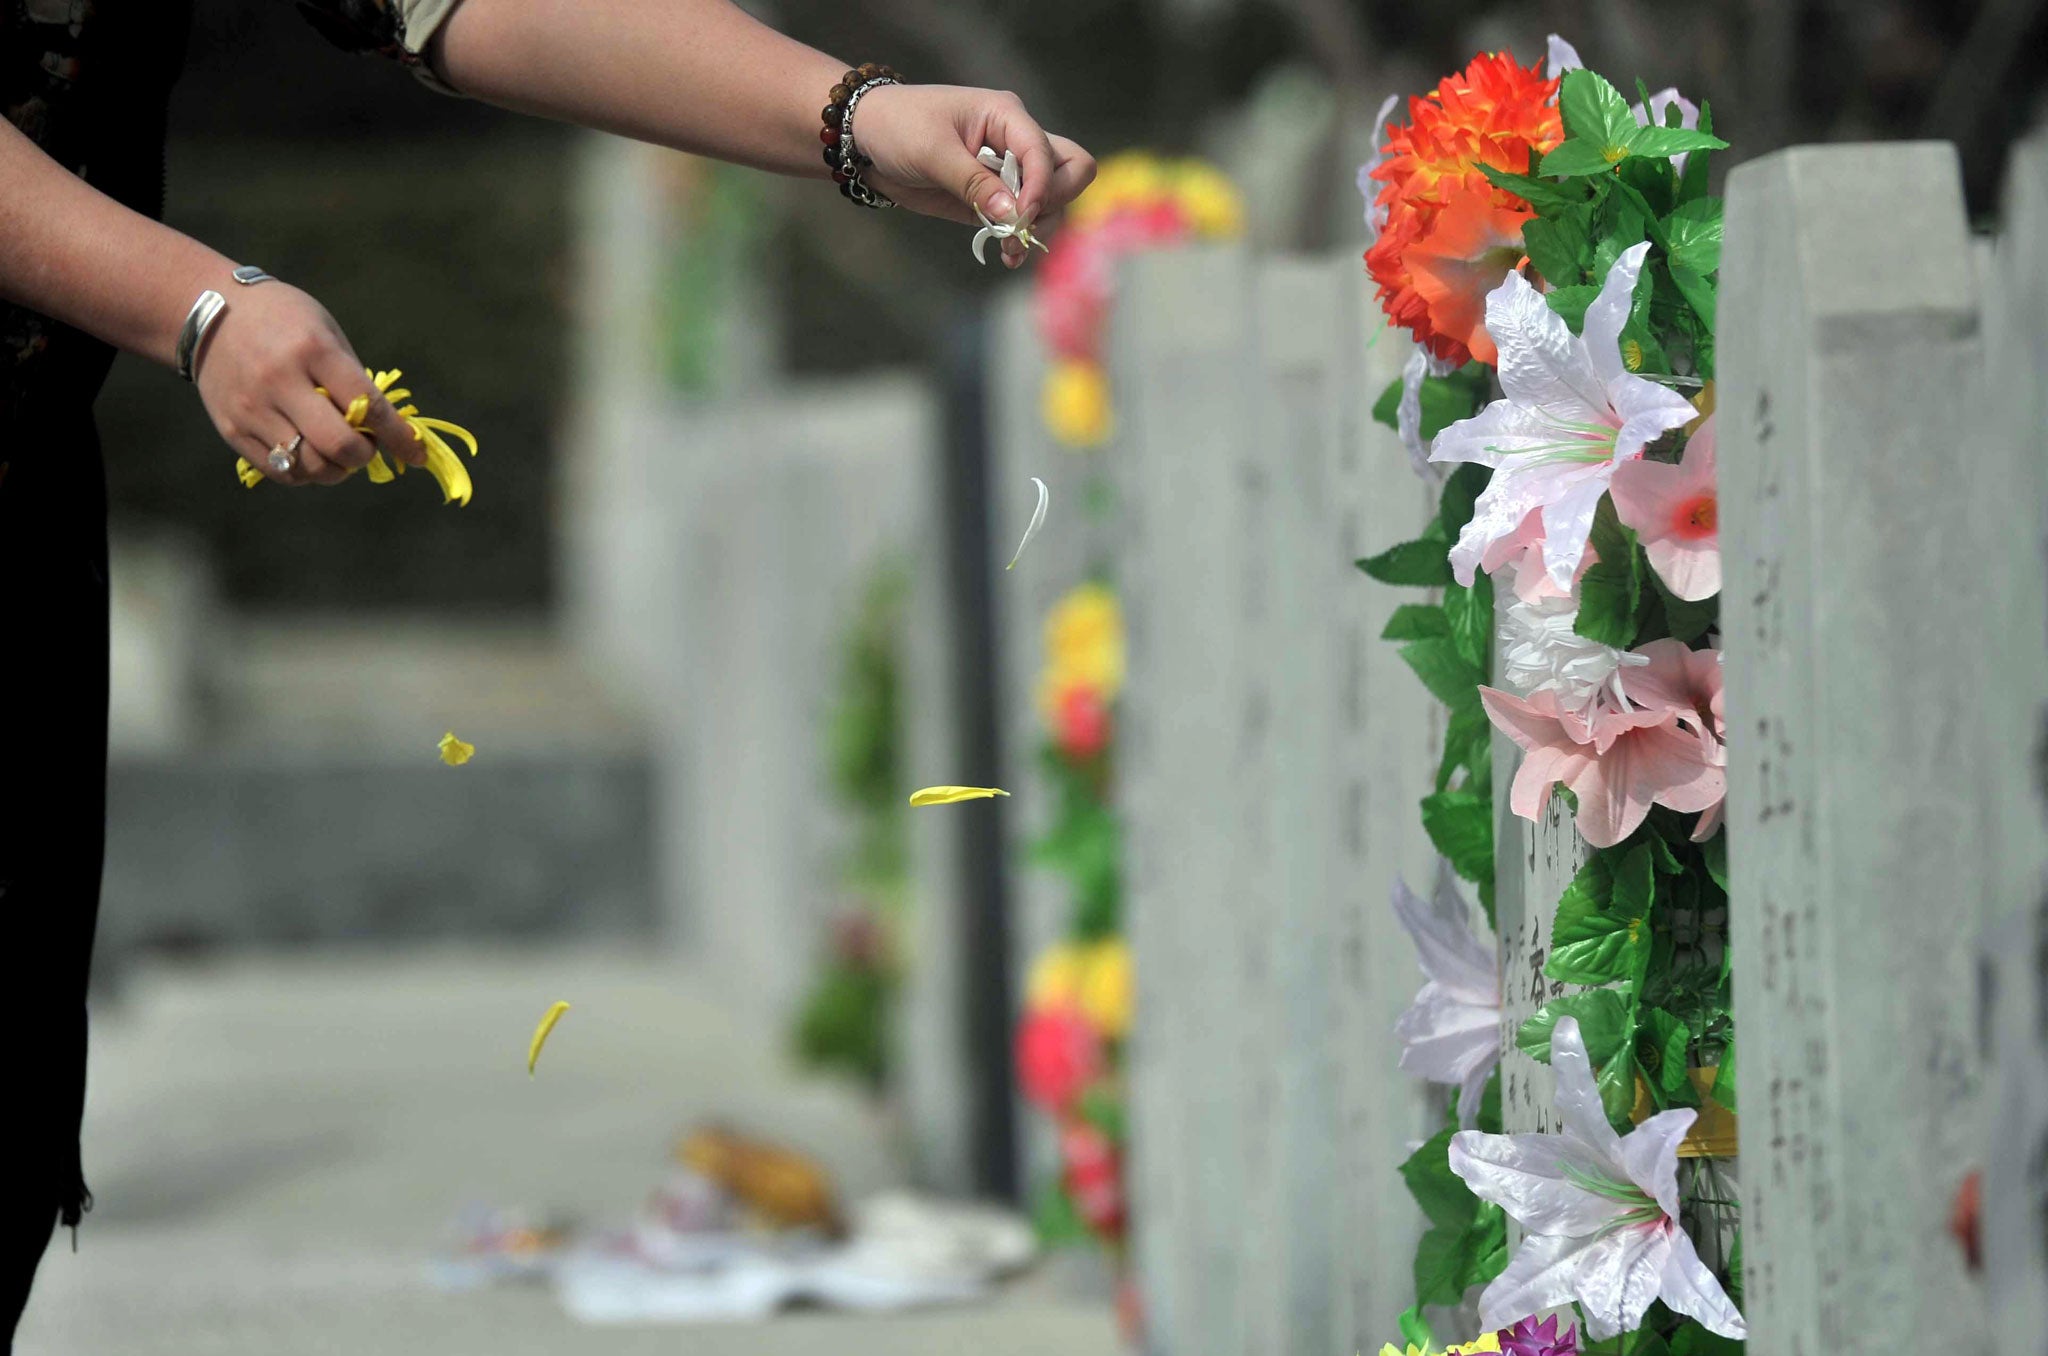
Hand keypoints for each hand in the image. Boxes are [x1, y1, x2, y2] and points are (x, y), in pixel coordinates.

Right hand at [190, 280, 424, 485]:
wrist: (208, 311)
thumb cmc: (283, 320)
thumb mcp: (326, 332)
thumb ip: (354, 381)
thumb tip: (386, 431)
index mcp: (312, 351)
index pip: (367, 405)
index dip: (399, 437)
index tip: (416, 454)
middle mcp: (279, 381)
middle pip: (337, 445)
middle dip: (363, 455)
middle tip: (365, 447)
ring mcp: (251, 408)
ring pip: (309, 465)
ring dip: (336, 469)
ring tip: (337, 453)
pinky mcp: (232, 429)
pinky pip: (280, 471)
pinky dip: (305, 471)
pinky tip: (310, 454)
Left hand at [849, 84, 1094, 269]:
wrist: (868, 140)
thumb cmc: (898, 127)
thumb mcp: (932, 152)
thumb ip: (974, 183)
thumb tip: (1013, 215)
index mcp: (1006, 116)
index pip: (1047, 152)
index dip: (1042, 186)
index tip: (1021, 215)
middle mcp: (1016, 141)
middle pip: (1070, 170)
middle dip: (1053, 201)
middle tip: (1020, 223)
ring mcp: (1008, 171)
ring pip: (1053, 200)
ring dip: (1038, 227)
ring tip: (1009, 249)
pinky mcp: (994, 198)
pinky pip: (1024, 220)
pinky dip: (1021, 238)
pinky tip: (1008, 255)